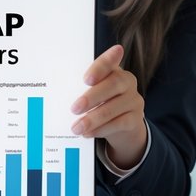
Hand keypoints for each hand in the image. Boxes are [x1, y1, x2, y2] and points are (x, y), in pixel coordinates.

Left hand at [70, 44, 147, 169]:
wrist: (123, 124)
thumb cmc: (101, 102)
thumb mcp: (93, 91)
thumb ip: (82, 88)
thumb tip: (60, 95)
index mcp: (114, 69)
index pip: (109, 62)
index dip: (99, 68)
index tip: (86, 78)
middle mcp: (127, 81)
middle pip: (113, 84)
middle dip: (92, 97)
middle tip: (74, 109)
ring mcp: (133, 100)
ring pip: (114, 108)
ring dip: (92, 119)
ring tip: (76, 127)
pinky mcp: (135, 119)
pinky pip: (119, 124)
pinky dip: (101, 129)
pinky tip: (88, 133)